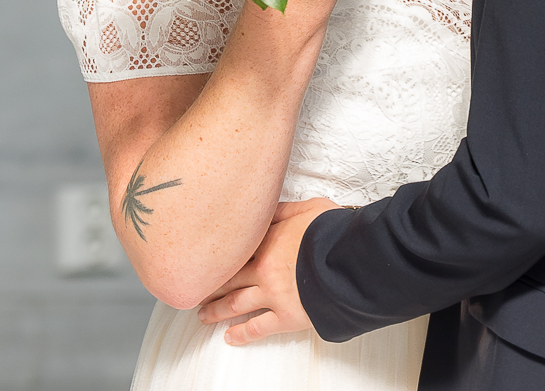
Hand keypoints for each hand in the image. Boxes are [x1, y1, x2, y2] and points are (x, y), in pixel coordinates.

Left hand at [197, 198, 340, 340]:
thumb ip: (283, 209)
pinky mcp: (285, 315)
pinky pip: (257, 328)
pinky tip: (230, 337)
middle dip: (209, 287)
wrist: (349, 258)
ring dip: (217, 311)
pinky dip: (241, 334)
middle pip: (228, 279)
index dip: (218, 258)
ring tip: (204, 316)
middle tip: (195, 292)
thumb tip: (266, 207)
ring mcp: (271, 294)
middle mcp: (262, 269)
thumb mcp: (308, 208)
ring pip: (236, 304)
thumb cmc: (333, 231)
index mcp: (266, 241)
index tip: (204, 262)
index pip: (236, 250)